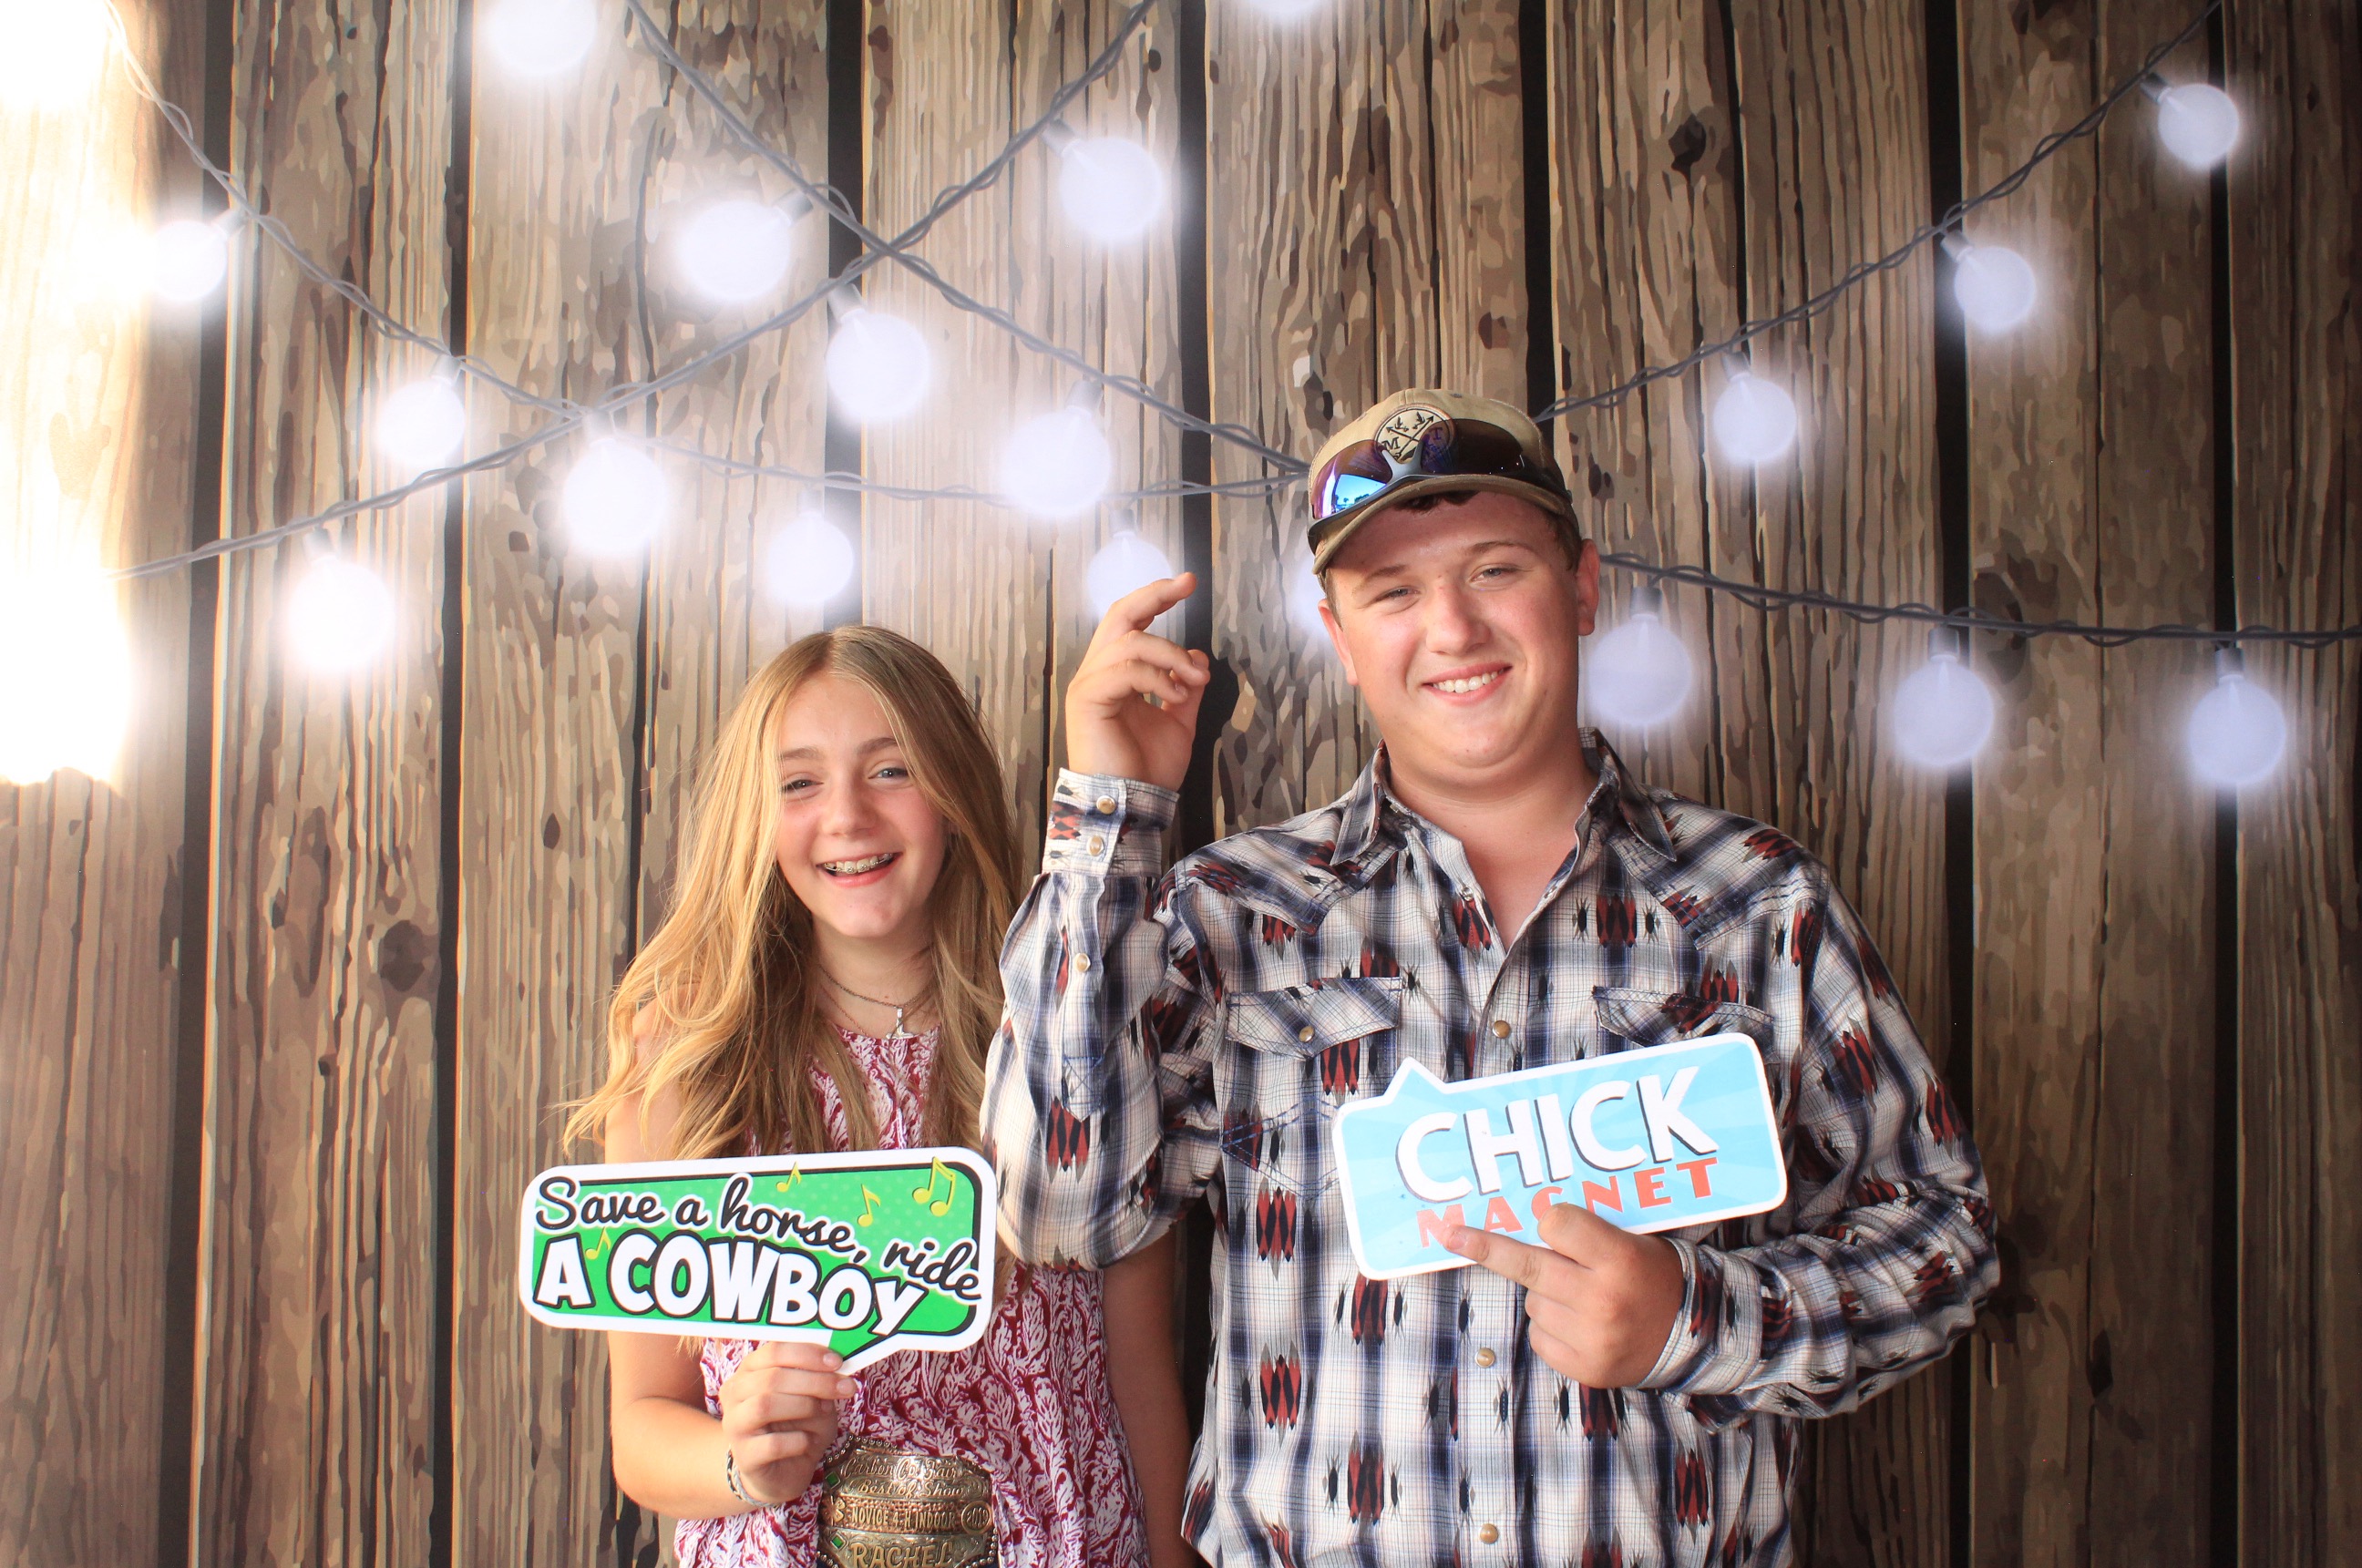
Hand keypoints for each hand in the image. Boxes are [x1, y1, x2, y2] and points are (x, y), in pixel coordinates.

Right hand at [715, 1340, 856, 1505]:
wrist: (783, 1472)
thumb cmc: (798, 1426)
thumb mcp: (814, 1397)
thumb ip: (820, 1379)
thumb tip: (838, 1367)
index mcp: (750, 1371)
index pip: (773, 1351)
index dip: (807, 1354)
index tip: (837, 1362)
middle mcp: (735, 1394)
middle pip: (771, 1378)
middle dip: (814, 1380)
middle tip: (844, 1387)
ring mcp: (735, 1426)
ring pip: (764, 1405)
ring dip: (804, 1406)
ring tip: (823, 1412)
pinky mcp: (745, 1457)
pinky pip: (772, 1444)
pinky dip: (797, 1441)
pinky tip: (807, 1442)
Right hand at [1065, 574, 1208, 790]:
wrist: (1131, 805)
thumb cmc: (1148, 769)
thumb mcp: (1179, 722)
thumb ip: (1185, 688)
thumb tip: (1197, 656)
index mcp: (1115, 675)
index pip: (1132, 622)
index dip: (1157, 598)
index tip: (1188, 583)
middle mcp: (1097, 673)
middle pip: (1121, 615)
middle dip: (1155, 595)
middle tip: (1187, 585)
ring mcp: (1089, 684)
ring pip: (1131, 641)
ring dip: (1172, 655)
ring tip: (1194, 682)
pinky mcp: (1088, 698)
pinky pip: (1126, 669)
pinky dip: (1158, 678)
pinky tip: (1175, 696)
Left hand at [1442, 1202, 1685, 1387]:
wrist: (1693, 1335)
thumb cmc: (1653, 1276)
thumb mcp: (1631, 1241)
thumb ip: (1585, 1234)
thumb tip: (1525, 1219)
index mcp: (1620, 1258)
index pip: (1556, 1223)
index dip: (1553, 1221)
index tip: (1552, 1223)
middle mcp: (1603, 1299)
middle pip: (1527, 1264)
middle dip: (1486, 1245)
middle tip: (1451, 1233)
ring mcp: (1592, 1338)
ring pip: (1533, 1301)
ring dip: (1546, 1295)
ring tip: (1584, 1298)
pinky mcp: (1584, 1368)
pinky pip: (1539, 1336)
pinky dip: (1551, 1327)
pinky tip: (1581, 1325)